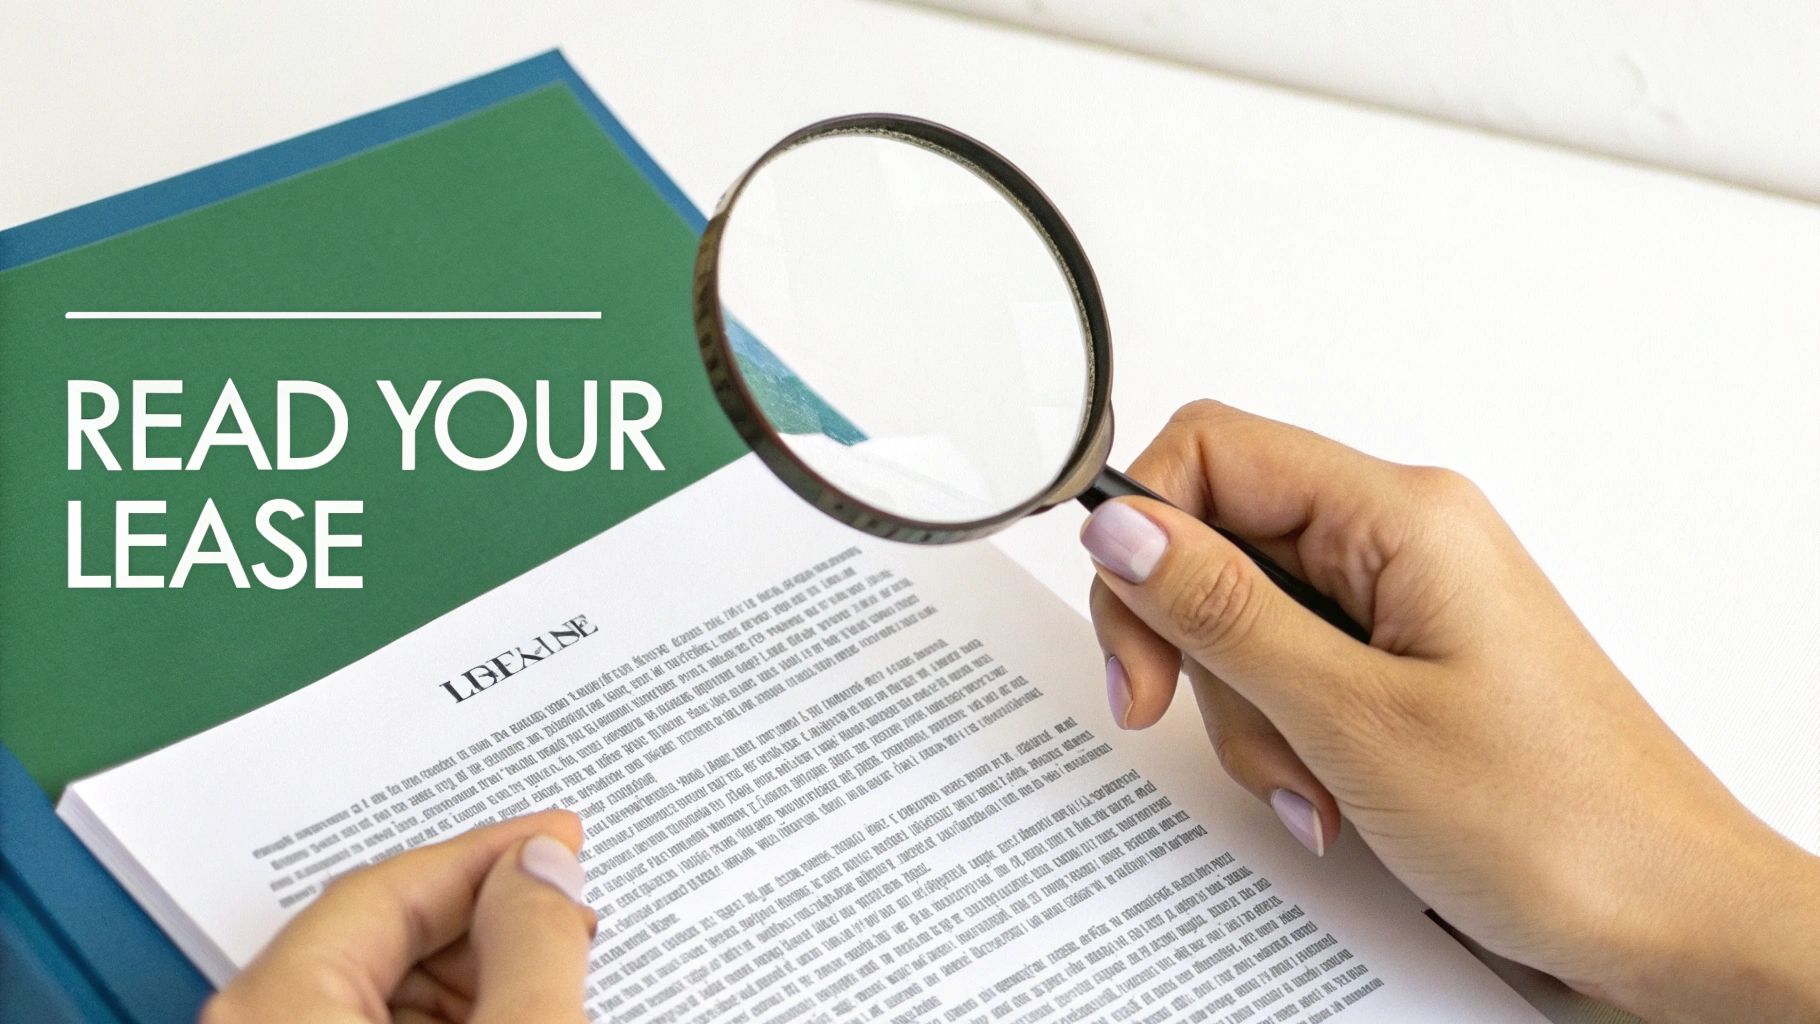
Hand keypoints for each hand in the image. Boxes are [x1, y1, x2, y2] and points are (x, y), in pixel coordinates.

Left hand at [203, 809, 594, 1023]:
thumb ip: (533, 942)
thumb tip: (539, 868)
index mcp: (273, 1008)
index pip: (386, 889)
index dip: (488, 854)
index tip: (555, 839)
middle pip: (378, 940)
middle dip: (485, 919)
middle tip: (563, 912)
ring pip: (377, 995)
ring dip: (471, 977)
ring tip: (546, 982)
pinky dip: (446, 1020)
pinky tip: (503, 1015)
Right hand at [1081, 400, 1819, 1022]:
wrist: (1675, 923)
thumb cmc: (1562, 824)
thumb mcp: (1355, 717)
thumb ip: (1225, 613)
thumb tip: (1121, 526)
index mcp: (1401, 516)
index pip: (1213, 450)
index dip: (1144, 534)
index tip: (1133, 639)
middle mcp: (1402, 541)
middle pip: (1218, 541)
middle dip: (1194, 648)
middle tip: (1179, 717)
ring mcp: (1404, 605)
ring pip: (1247, 622)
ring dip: (1246, 714)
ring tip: (1310, 785)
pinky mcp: (1404, 666)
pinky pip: (1296, 674)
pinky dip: (1288, 739)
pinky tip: (1329, 796)